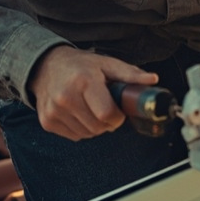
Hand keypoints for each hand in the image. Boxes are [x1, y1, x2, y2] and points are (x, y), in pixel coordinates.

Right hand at [28, 46, 158, 140]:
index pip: (107, 114)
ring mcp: (54, 111)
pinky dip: (81, 128)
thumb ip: (130, 74)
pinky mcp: (47, 122)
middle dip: (108, 121)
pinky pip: (75, 136)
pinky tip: (78, 112)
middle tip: (104, 106)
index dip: (118, 116)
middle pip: (98, 127)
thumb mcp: (107, 64)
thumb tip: (153, 80)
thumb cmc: (81, 65)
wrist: (46, 66)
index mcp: (83, 82)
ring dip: (95, 126)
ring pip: (88, 134)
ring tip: (90, 107)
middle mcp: (65, 97)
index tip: (118, 109)